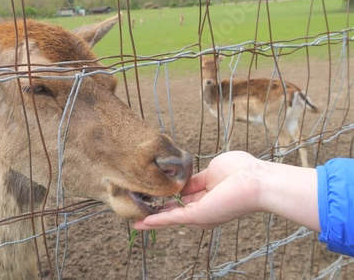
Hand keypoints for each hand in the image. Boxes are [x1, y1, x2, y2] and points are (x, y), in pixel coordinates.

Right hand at [135, 150, 318, 230]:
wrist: (256, 181)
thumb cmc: (242, 171)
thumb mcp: (211, 171)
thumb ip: (196, 179)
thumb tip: (182, 182)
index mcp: (208, 195)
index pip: (184, 198)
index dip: (169, 196)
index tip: (155, 195)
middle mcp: (203, 208)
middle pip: (175, 211)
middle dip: (158, 213)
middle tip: (141, 213)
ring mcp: (201, 213)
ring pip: (171, 218)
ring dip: (153, 220)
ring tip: (137, 222)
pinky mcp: (198, 215)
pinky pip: (173, 218)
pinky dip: (157, 221)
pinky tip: (143, 222)